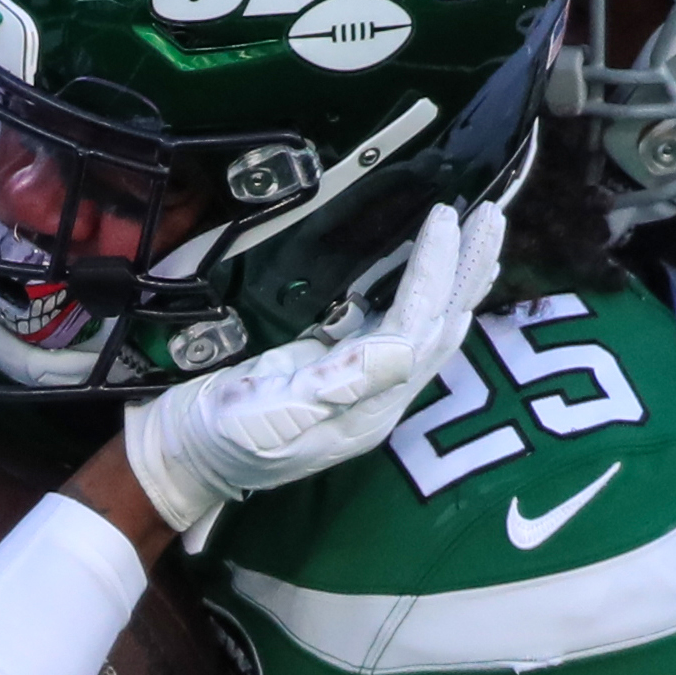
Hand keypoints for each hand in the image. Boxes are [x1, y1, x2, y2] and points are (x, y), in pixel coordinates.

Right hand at [125, 202, 503, 537]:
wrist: (183, 459)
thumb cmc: (220, 437)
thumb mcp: (275, 414)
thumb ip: (343, 384)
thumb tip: (406, 348)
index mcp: (368, 407)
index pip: (418, 327)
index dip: (434, 271)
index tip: (446, 215)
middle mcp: (379, 397)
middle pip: (440, 327)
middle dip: (467, 271)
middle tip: (492, 216)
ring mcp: (361, 385)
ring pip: (427, 327)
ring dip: (456, 281)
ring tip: (481, 237)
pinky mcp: (338, 372)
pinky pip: (398, 328)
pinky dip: (424, 296)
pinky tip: (432, 277)